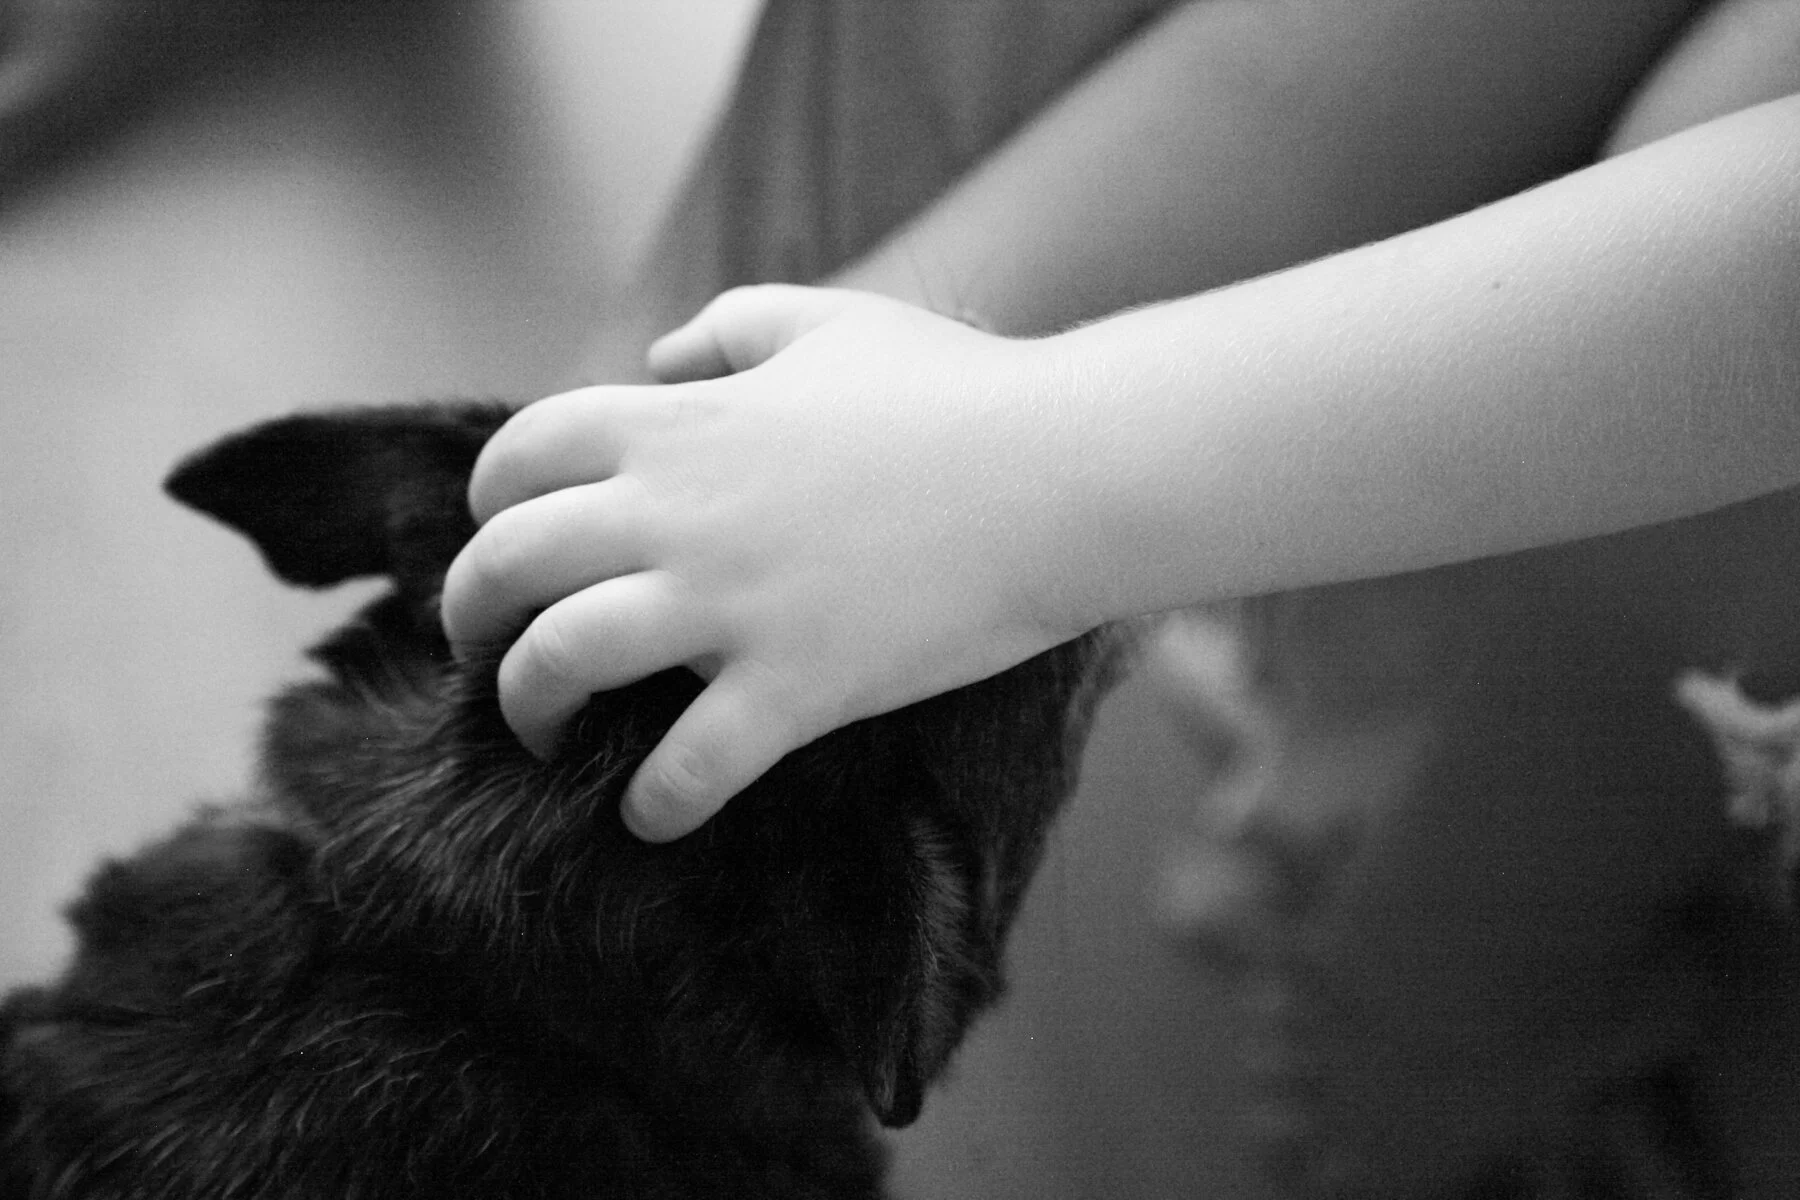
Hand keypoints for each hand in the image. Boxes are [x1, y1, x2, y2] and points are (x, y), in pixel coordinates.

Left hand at [441, 286, 1096, 839]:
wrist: (1063, 471)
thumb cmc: (957, 391)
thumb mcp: (831, 323)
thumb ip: (731, 327)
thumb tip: (661, 359)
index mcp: (678, 425)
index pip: (518, 456)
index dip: (486, 502)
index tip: (500, 538)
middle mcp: (678, 512)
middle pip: (507, 564)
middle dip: (468, 613)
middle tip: (482, 649)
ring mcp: (730, 604)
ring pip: (560, 662)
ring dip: (528, 707)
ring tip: (542, 732)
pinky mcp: (797, 686)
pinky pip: (687, 768)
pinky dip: (652, 805)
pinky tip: (649, 815)